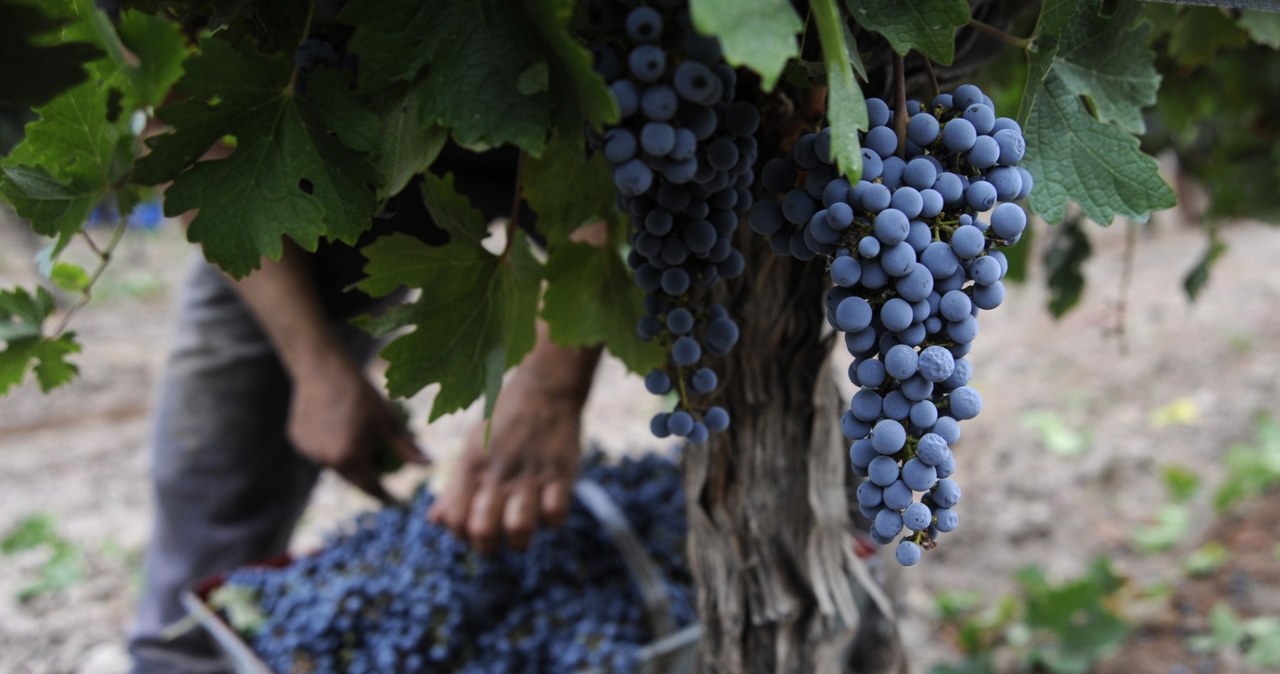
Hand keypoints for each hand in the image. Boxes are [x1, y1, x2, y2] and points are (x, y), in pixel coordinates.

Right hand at [287, 351, 426, 502]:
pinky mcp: (297, 441)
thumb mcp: (388, 421)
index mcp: (350, 457)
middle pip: (352, 480)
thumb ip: (406, 448)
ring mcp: (308, 452)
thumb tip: (428, 467)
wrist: (322, 368)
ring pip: (335, 466)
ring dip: (349, 462)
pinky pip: (319, 452)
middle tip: (382, 475)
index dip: (385, 496)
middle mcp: (326, 460)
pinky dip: (330, 447)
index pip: (371, 487)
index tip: (397, 502)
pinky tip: (337, 427)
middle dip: (368, 480)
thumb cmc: (362, 393)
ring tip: (358, 440)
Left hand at [428, 373, 583, 551]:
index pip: (454, 521)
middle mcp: (497, 473)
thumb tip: (435, 521)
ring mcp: (530, 474)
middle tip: (498, 535)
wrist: (544, 387)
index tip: (475, 525)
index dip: (462, 534)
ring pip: (518, 528)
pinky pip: (556, 514)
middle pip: (482, 531)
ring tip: (522, 528)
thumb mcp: (473, 448)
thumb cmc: (504, 422)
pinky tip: (549, 507)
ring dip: (520, 539)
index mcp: (472, 467)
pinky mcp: (561, 473)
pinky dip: (552, 520)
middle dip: (488, 545)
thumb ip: (455, 488)